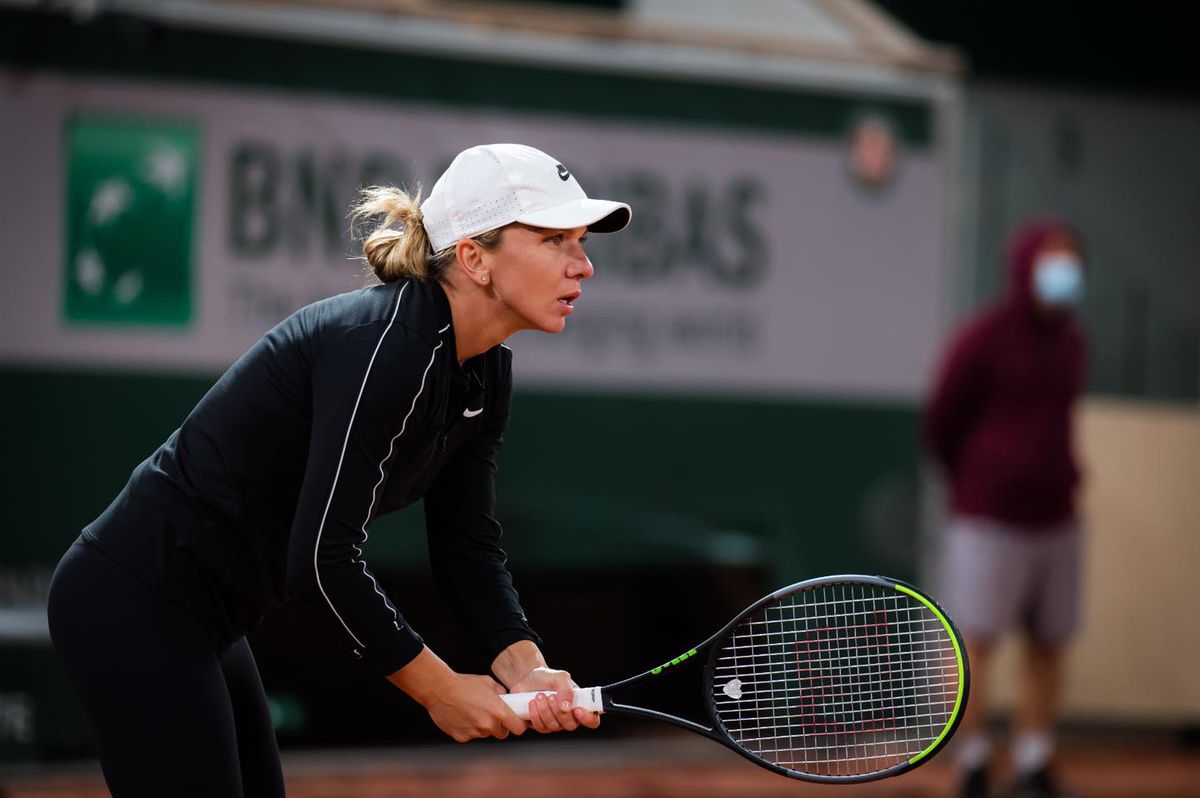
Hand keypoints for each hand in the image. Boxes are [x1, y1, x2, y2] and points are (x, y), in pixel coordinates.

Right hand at [388, 647, 524, 742]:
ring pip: (485, 733)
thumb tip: (506, 697)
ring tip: (471, 711)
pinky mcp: (462, 737)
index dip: (518, 725)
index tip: (515, 722)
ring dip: (482, 726)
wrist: (439, 689)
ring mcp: (475, 733)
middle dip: (499, 726)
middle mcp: (488, 725)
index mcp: (499, 711)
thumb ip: (500, 692)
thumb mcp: (487, 682)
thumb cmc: (464, 683)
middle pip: (502, 733)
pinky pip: (470, 735)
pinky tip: (461, 716)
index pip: (518, 728)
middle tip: (491, 715)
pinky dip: (468, 729)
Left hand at [507, 666, 601, 733]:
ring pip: (554, 726)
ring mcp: (555, 723)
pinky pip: (540, 727)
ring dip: (545, 710)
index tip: (577, 709)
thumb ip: (566, 690)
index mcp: (580, 705)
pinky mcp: (541, 725)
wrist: (527, 679)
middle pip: (571, 725)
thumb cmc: (547, 677)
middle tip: (551, 696)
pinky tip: (532, 702)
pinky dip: (535, 714)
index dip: (588, 719)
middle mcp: (569, 716)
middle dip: (559, 711)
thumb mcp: (560, 677)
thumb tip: (566, 707)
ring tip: (539, 695)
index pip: (593, 720)